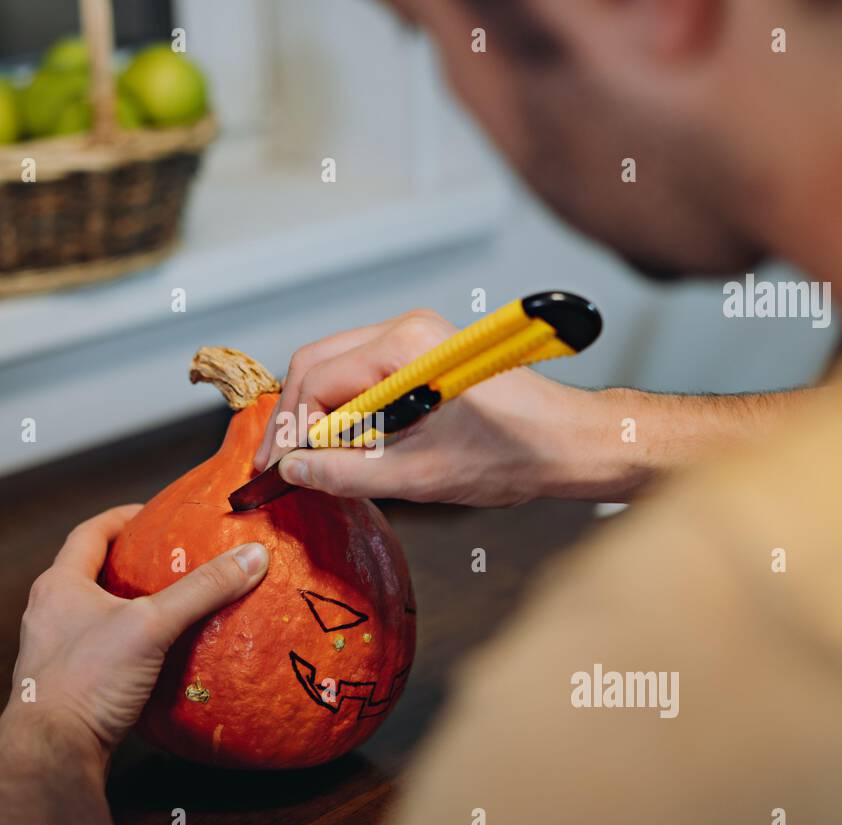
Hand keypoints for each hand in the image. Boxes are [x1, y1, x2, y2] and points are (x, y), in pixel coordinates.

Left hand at [1, 505, 268, 759]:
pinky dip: (123, 644)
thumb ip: (202, 589)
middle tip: (165, 560)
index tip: (153, 514)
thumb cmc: (89, 679)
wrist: (52, 750)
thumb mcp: (152, 625)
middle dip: (126, 562)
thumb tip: (252, 556)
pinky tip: (152, 657)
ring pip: (90, 614)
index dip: (122, 518)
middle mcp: (47, 613)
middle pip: (88, 572)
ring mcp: (50, 651)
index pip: (89, 533)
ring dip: (124, 606)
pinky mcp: (63, 685)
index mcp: (59, 585)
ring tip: (164, 607)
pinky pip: (96, 650)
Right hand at [255, 310, 628, 506]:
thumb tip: (295, 471)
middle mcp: (406, 330)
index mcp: (405, 347)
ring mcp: (415, 339)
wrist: (569, 443)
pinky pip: (363, 374)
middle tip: (280, 466)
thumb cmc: (515, 453)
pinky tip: (345, 446)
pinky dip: (345, 409)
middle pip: (317, 364)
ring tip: (311, 462)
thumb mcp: (422, 476)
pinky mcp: (423, 355)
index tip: (272, 470)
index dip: (287, 430)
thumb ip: (349, 473)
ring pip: (336, 367)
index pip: (316, 382)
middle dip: (293, 418)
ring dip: (318, 414)